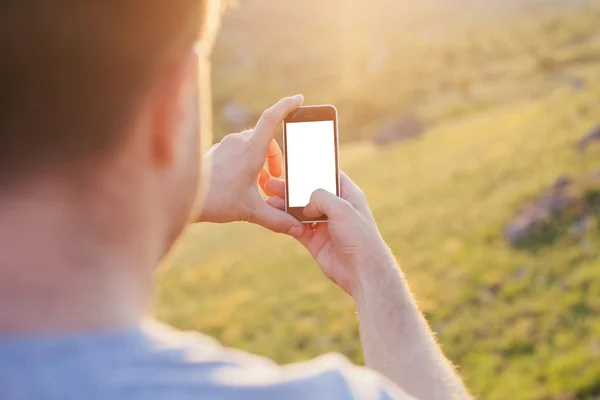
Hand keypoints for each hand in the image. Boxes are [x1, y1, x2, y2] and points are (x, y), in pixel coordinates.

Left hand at [197, 96, 303, 236]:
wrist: (180, 196)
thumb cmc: (215, 200)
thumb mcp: (251, 212)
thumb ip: (277, 220)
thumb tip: (297, 229)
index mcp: (251, 149)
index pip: (272, 118)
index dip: (287, 106)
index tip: (299, 99)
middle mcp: (238, 142)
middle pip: (265, 140)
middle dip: (275, 159)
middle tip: (276, 179)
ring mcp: (225, 146)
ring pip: (251, 146)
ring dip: (260, 164)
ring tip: (259, 188)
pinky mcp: (216, 153)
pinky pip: (238, 152)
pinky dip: (246, 164)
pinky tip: (241, 186)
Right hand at [265, 172, 394, 296]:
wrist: (362, 272)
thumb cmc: (360, 237)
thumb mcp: (342, 208)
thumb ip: (321, 197)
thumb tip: (303, 204)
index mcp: (348, 195)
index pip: (328, 176)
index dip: (312, 170)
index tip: (293, 165)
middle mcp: (336, 209)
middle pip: (309, 194)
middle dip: (291, 189)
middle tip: (272, 184)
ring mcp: (324, 225)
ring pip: (300, 211)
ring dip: (284, 206)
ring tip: (269, 200)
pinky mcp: (315, 242)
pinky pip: (297, 228)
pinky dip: (286, 223)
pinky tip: (275, 217)